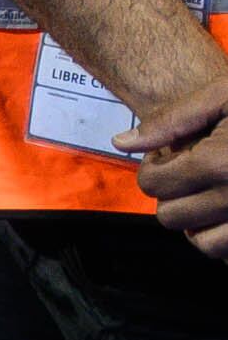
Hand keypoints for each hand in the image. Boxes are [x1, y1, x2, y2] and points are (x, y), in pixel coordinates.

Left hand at [122, 74, 227, 259]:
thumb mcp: (226, 95)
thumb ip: (174, 119)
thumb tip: (122, 143)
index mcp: (219, 162)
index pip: (154, 184)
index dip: (154, 168)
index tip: (170, 157)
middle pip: (171, 217)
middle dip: (172, 196)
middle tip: (189, 175)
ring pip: (203, 244)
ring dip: (198, 224)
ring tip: (209, 196)